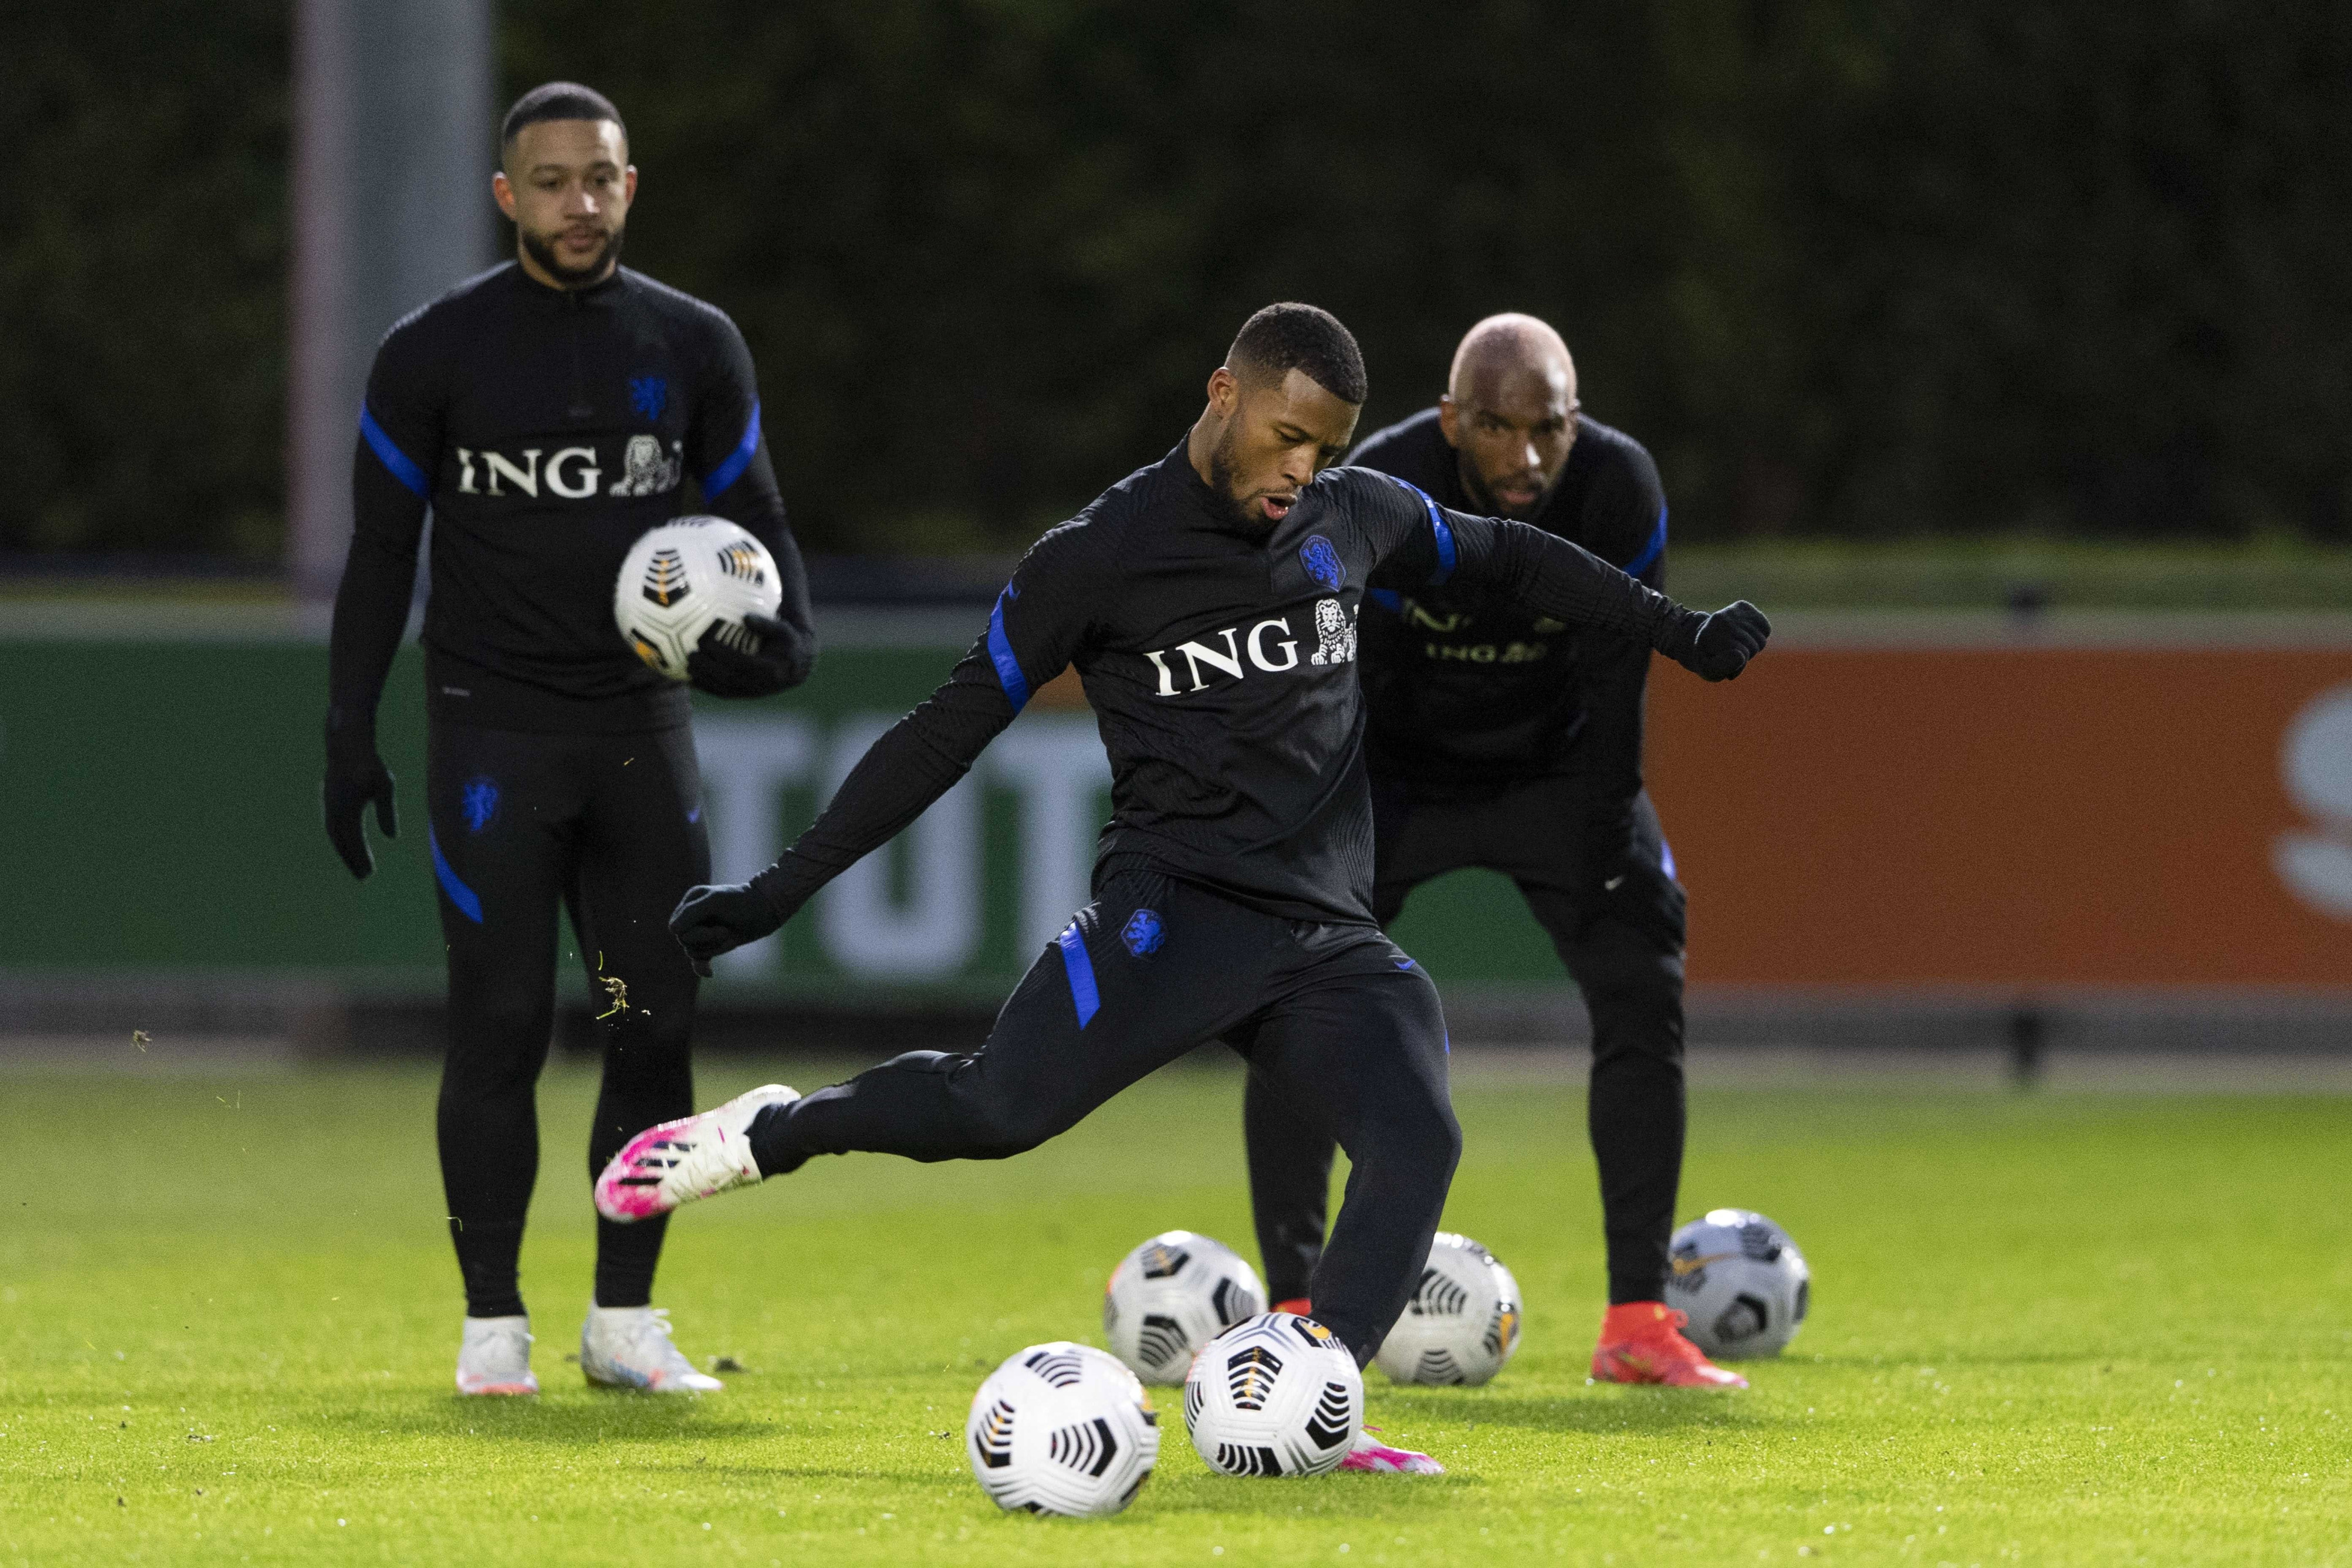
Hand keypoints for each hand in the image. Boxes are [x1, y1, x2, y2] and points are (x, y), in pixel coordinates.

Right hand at [323, 744, 397, 879]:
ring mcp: (328, 805)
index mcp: (348, 810)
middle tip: (363, 877)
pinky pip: (332, 825)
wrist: (346, 744)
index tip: (369, 874)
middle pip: (342, 843)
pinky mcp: (328, 799)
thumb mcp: (384, 787)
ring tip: (355, 864)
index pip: (355, 841)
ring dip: (345, 851)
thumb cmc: (369, 764)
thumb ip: (387, 813)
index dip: (361, 859)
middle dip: (352, 860)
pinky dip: (339, 838)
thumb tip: (391, 837)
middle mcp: (334, 810)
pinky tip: (347, 843)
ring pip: (335, 835)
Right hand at [670, 881, 785, 975]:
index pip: (677, 928)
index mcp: (690, 902)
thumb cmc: (742, 902)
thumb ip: (691, 912)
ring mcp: (702, 931)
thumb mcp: (715, 902)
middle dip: (708, 940)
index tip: (719, 926)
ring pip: (694, 951)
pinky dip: (702, 967)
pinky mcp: (711, 944)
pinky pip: (699, 960)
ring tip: (730, 935)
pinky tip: (709, 973)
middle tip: (727, 931)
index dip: (695, 933)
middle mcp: (693, 916)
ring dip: (715, 947)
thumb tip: (673, 930)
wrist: (766, 910)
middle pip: (685, 941)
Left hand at [687, 611, 813, 697]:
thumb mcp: (784, 630)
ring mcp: (752, 692)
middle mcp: (760, 684)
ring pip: (724, 689)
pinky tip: (692, 680)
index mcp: (769, 669)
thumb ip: (766, 624)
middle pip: (729, 678)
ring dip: (704, 680)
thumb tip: (746, 617)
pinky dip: (707, 688)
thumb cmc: (789, 642)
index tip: (707, 644)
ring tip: (687, 667)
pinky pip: (723, 693)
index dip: (723, 655)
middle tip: (691, 655)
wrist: (797, 666)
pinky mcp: (746, 695)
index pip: (741, 662)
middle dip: (708, 669)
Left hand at [1677, 600, 1769, 681]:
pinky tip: (1746, 634)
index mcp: (1709, 636)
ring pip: (1761, 641)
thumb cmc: (1709, 658)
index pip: (1741, 656)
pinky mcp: (1742, 606)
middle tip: (1730, 653)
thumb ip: (1723, 668)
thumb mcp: (1710, 670)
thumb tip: (1740, 656)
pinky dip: (1760, 635)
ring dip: (1752, 647)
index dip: (1736, 666)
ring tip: (1736, 644)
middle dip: (1745, 656)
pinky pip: (1765, 629)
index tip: (1723, 664)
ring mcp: (1732, 611)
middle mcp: (1720, 620)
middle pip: (1753, 648)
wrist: (1704, 638)